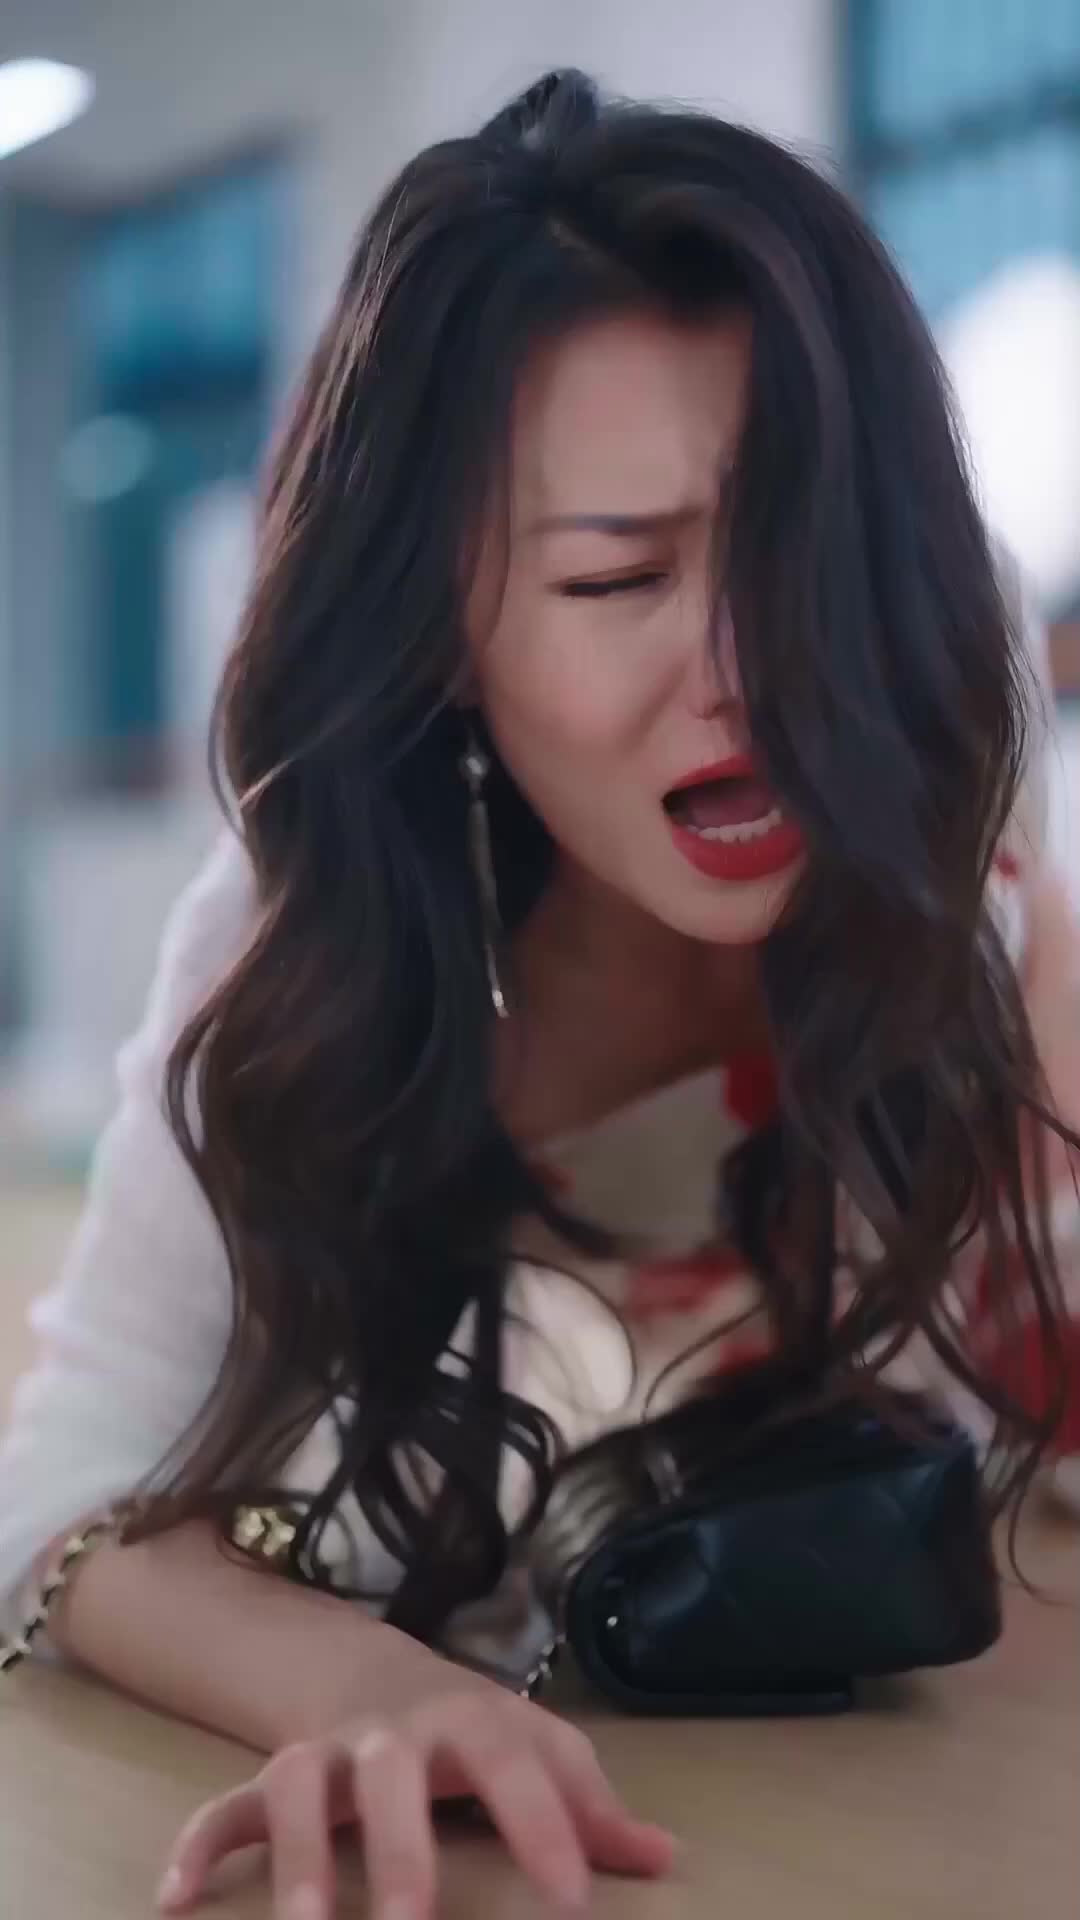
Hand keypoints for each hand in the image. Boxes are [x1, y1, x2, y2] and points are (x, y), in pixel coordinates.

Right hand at [155, 1683, 677, 1917]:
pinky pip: (222, 1809)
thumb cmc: (473, 1732)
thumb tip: (665, 1857)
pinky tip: (176, 1902)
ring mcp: (322, 1756)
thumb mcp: (538, 1747)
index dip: (545, 1828)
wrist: (376, 1673)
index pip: (514, 1764)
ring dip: (301, 1856)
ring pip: (299, 1788)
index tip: (573, 1901)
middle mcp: (389, 1735)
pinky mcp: (266, 1783)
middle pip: (391, 1775)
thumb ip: (591, 1804)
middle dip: (401, 1850)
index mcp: (468, 1721)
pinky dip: (197, 1848)